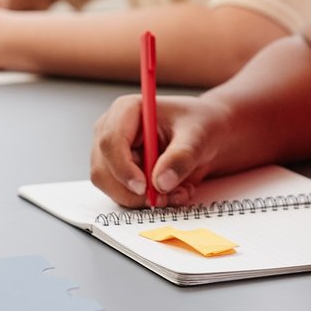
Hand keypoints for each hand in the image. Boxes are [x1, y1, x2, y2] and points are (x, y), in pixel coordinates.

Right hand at [90, 94, 231, 207]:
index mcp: (127, 110)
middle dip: (133, 191)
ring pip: (112, 188)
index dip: (123, 168)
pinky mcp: (120, 173)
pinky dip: (147, 201)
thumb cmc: (200, 124)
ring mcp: (113, 153)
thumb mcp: (198, 136)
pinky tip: (172, 192)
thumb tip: (161, 183)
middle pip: (104, 170)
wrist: (207, 135)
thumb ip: (181, 157)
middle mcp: (112, 130)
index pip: (110, 142)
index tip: (144, 187)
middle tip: (165, 198)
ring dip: (144, 199)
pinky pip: (124, 196)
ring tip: (179, 191)